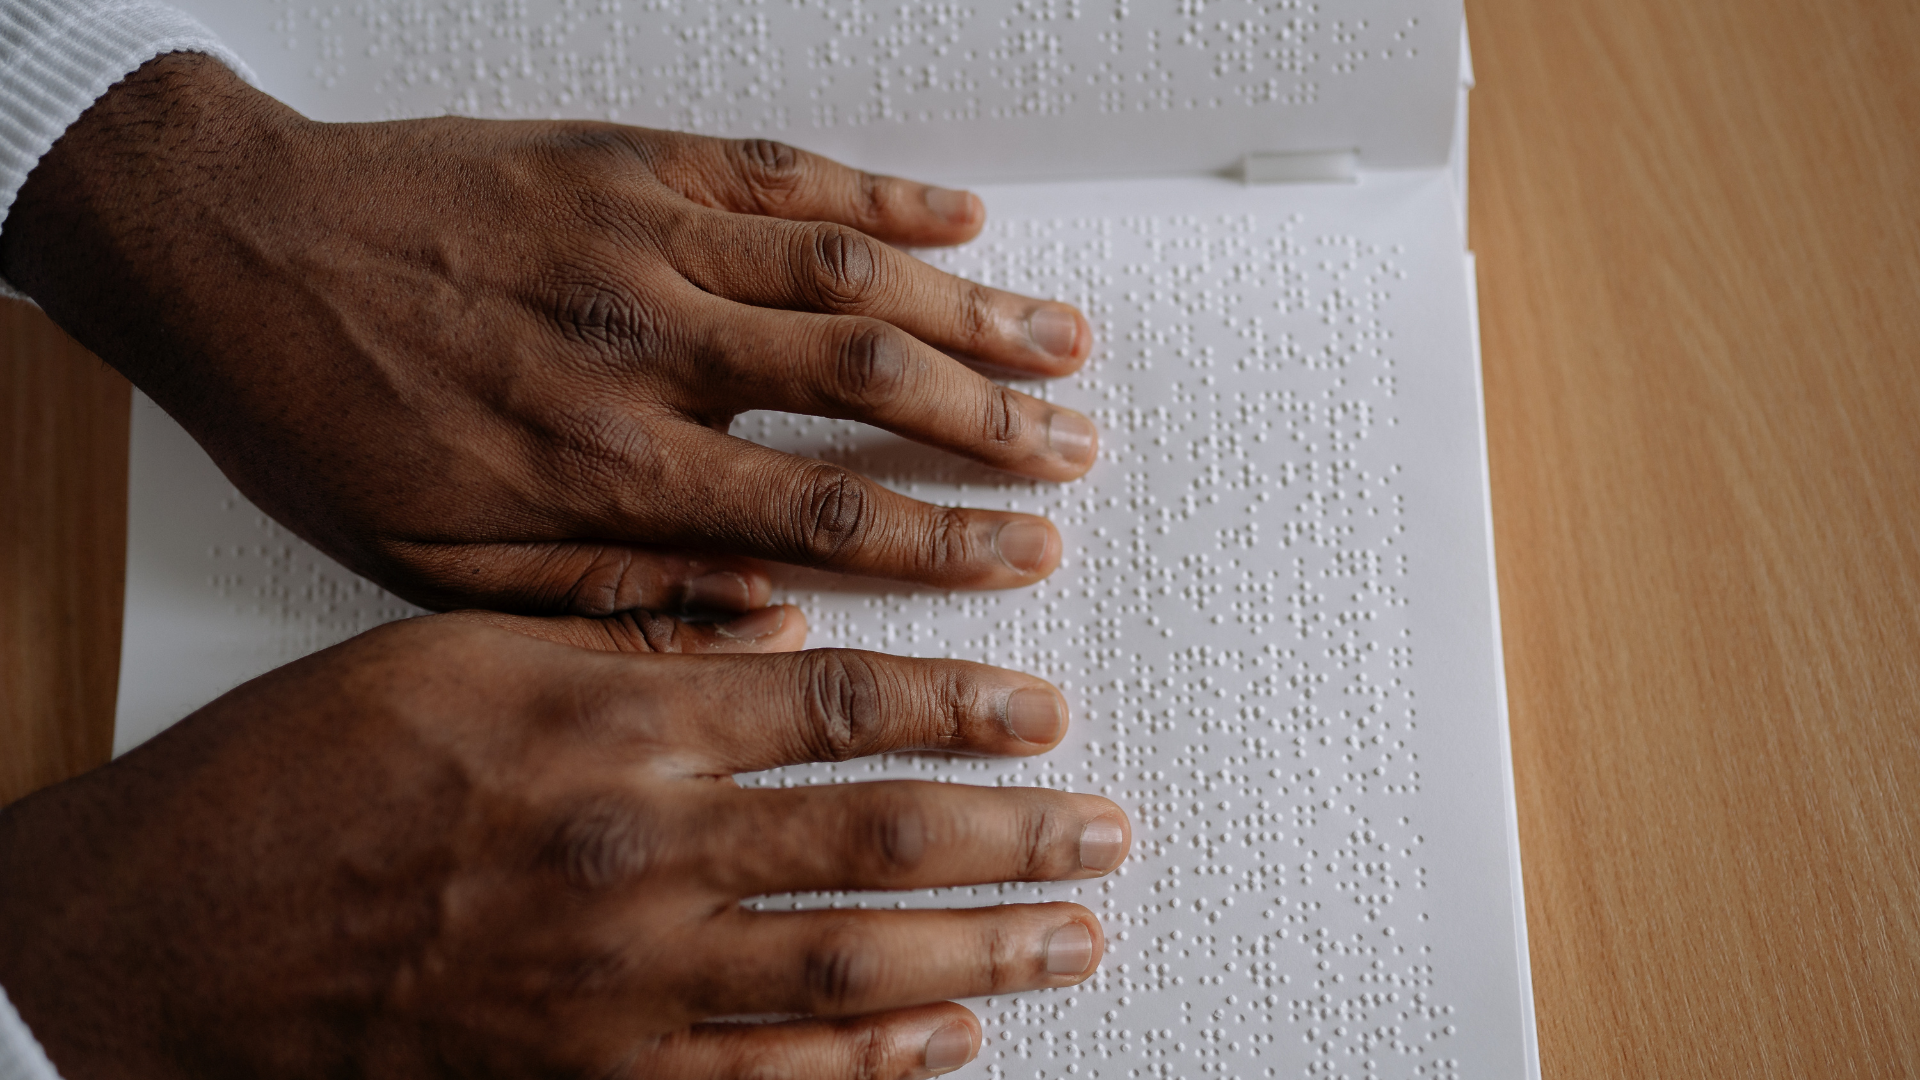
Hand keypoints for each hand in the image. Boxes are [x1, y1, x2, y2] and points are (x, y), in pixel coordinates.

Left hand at [0, 53, 1098, 615]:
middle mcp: (645, 349)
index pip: (817, 512)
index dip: (943, 537)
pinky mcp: (625, 160)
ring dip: (971, 305)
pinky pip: (780, 172)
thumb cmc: (326, 420)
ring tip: (1064, 338)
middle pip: (866, 384)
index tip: (1027, 549)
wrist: (228, 253)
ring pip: (846, 273)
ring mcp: (643, 239)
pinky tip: (956, 217)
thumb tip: (761, 623)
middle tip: (1081, 444)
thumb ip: (608, 602)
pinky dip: (880, 194)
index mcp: (603, 468)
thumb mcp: (434, 565)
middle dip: (994, 420)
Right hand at [0, 612, 1129, 1078]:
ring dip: (980, 952)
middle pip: (876, 840)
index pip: (840, 707)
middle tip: (1106, 833)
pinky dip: (867, 1074)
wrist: (173, 931)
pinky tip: (944, 1049)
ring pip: (848, 968)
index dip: (962, 707)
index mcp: (614, 725)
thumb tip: (769, 618)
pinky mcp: (592, 1077)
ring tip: (1073, 937)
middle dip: (1012, 835)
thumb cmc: (304, 773)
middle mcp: (641, 854)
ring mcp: (623, 983)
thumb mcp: (458, 649)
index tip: (1046, 712)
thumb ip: (626, 635)